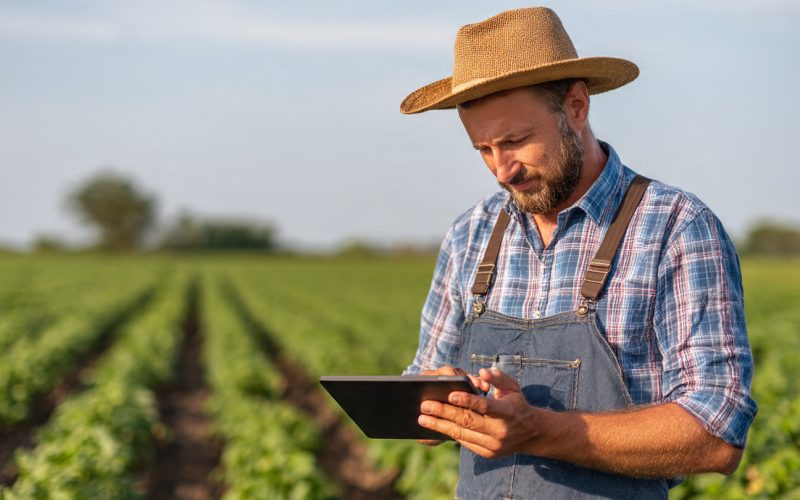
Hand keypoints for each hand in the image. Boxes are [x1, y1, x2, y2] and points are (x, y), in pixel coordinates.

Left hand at [418, 367, 537, 457]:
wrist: (531, 434)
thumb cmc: (516, 404)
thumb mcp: (513, 387)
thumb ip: (498, 378)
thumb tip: (482, 372)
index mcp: (508, 412)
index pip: (486, 406)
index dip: (468, 400)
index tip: (450, 394)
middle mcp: (500, 431)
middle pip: (468, 421)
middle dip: (445, 412)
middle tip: (425, 405)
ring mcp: (493, 445)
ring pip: (462, 434)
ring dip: (440, 426)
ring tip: (422, 418)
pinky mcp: (487, 453)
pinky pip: (465, 442)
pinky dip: (449, 434)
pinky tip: (435, 426)